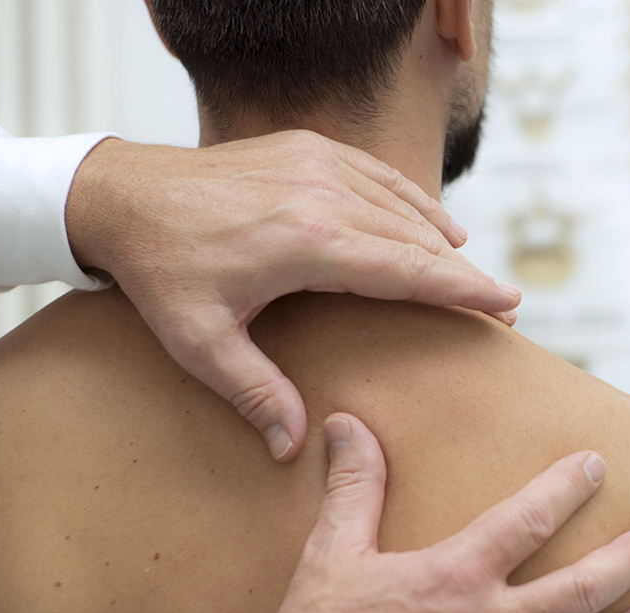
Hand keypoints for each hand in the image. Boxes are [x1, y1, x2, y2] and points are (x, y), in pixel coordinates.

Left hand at [64, 132, 520, 461]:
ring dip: (443, 239)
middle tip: (502, 303)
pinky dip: (413, 200)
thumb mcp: (198, 342)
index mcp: (310, 242)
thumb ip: (253, 392)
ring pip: (403, 205)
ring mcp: (318, 164)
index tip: (507, 304)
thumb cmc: (160, 271)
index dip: (462, 289)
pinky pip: (379, 175)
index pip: (408, 268)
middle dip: (463, 272)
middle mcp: (324, 195)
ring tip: (473, 272)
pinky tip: (435, 221)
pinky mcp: (308, 149)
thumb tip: (293, 447)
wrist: (122, 194)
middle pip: (417, 239)